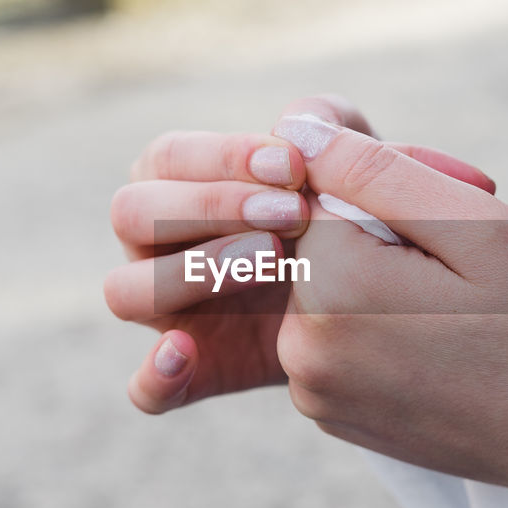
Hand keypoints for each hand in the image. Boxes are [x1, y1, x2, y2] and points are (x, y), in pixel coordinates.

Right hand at [103, 95, 495, 412]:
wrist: (380, 301)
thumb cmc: (347, 214)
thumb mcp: (347, 163)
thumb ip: (329, 125)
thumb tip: (296, 120)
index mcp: (177, 184)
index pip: (167, 158)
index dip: (222, 159)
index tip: (292, 167)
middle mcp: (154, 245)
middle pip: (132, 215)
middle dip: (209, 207)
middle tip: (290, 215)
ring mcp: (166, 312)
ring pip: (126, 290)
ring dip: (191, 272)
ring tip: (272, 260)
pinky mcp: (193, 373)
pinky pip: (145, 387)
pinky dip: (154, 375)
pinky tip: (186, 353)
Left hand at [271, 105, 507, 507]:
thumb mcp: (478, 224)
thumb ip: (375, 169)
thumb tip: (295, 125)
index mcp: (335, 293)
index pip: (323, 191)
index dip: (393, 188)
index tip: (457, 221)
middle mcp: (304, 352)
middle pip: (320, 243)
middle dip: (383, 235)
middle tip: (468, 267)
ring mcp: (316, 394)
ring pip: (329, 290)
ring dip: (383, 281)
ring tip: (461, 311)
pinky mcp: (335, 418)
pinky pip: (338, 340)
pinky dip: (380, 328)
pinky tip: (445, 347)